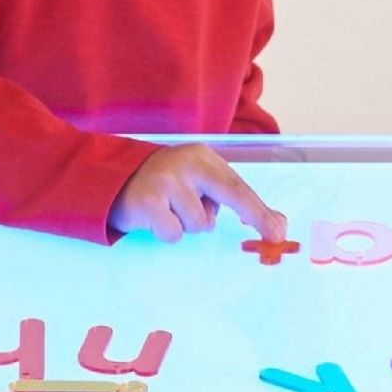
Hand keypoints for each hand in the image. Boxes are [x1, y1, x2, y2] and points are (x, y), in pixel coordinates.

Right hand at [108, 142, 287, 243]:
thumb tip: (277, 224)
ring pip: (199, 224)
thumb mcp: (196, 182)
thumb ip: (230, 199)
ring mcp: (166, 181)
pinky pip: (174, 234)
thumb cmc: (165, 186)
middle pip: (232, 194)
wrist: (112, 181)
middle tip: (274, 235)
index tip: (279, 231)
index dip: (260, 210)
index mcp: (203, 157)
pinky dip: (167, 233)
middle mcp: (187, 163)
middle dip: (256, 216)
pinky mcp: (147, 201)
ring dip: (187, 226)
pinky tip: (154, 219)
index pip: (238, 186)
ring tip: (170, 212)